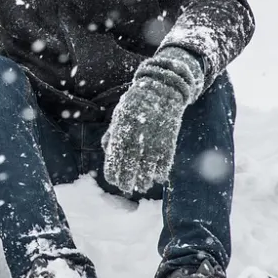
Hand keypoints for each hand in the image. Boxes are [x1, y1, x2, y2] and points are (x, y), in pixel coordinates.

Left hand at [102, 47, 205, 193]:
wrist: (162, 88)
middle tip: (126, 189)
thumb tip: (107, 154)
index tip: (113, 180)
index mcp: (122, 128)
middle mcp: (138, 134)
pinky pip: (165, 160)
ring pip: (148, 166)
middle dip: (127, 179)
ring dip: (144, 179)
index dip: (114, 171)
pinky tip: (156, 178)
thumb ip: (113, 134)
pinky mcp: (170, 139)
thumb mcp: (120, 116)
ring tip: (141, 186)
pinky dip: (161, 171)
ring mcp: (155, 137)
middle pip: (131, 164)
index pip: (115, 156)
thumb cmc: (136, 104)